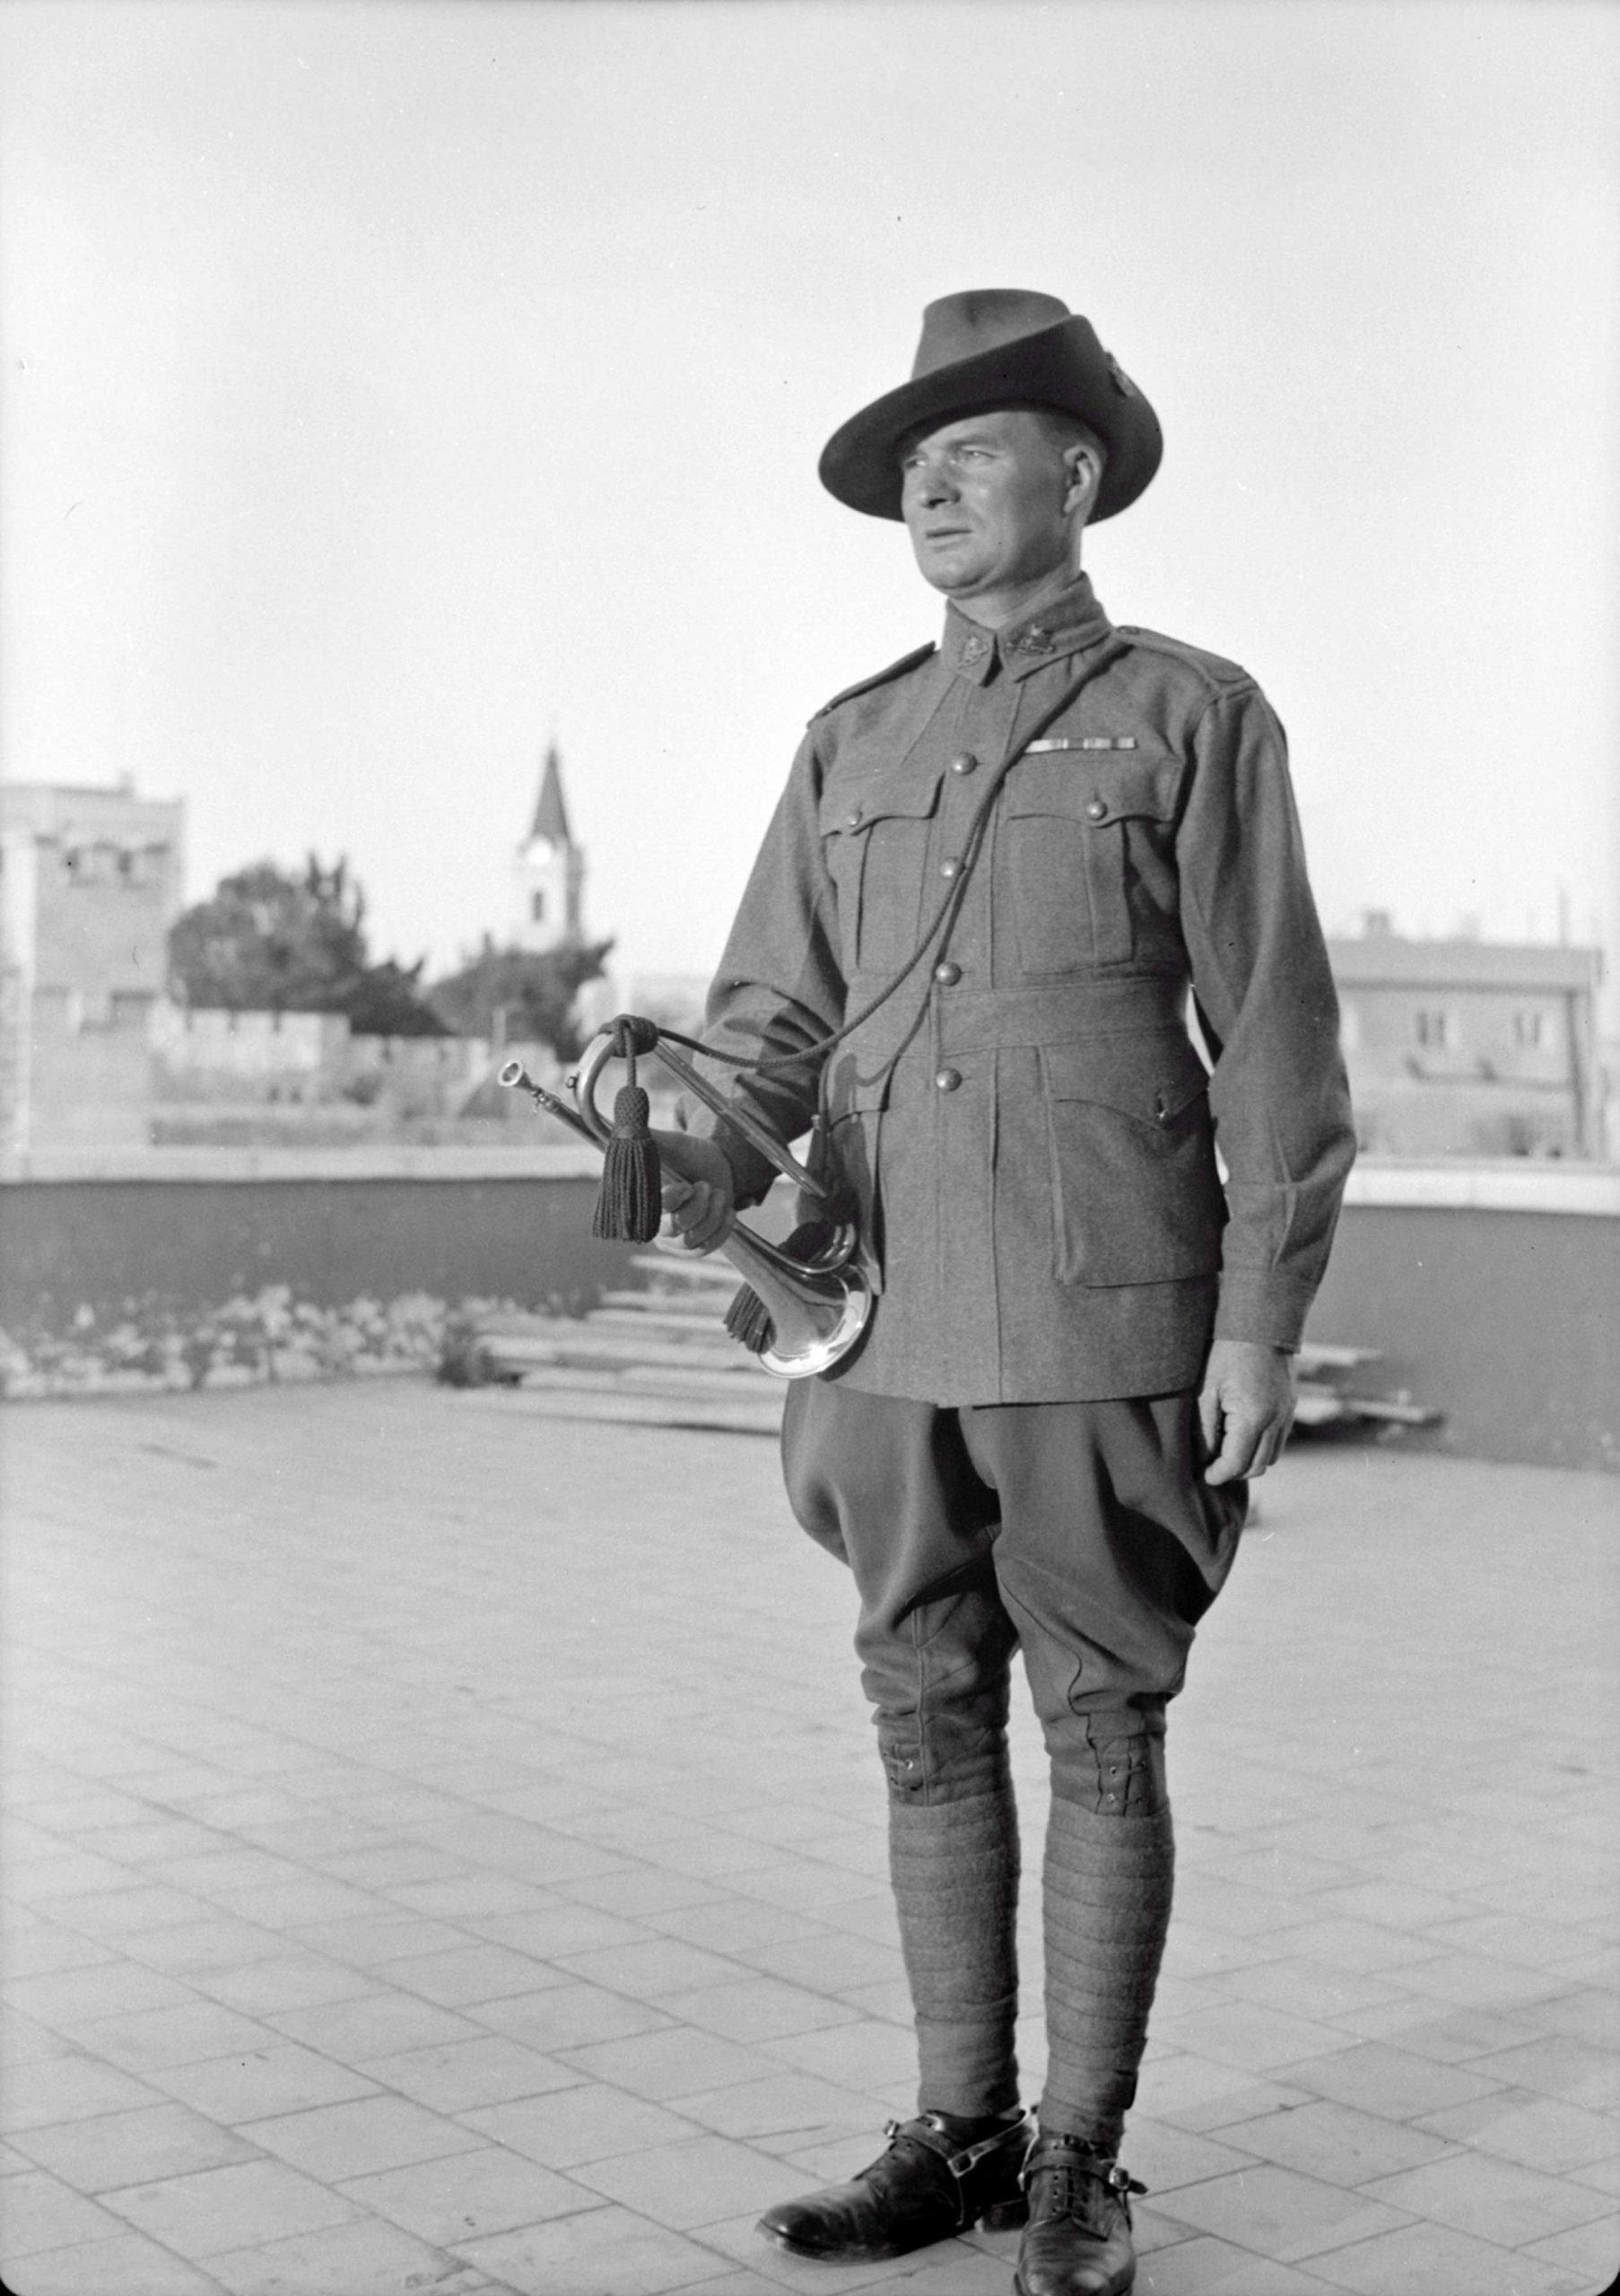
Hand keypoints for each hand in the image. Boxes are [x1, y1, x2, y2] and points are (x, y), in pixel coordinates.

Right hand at [650, 1129, 734, 1254]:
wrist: (713, 1169)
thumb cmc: (689, 1155)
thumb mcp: (674, 1144)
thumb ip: (653, 1139)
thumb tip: (630, 1130)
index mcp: (642, 1200)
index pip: (651, 1210)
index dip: (672, 1200)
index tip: (686, 1186)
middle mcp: (652, 1224)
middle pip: (673, 1230)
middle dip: (697, 1208)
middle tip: (706, 1186)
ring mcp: (672, 1240)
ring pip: (691, 1240)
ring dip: (712, 1216)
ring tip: (719, 1193)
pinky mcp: (691, 1248)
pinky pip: (706, 1248)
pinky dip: (721, 1230)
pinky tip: (728, 1211)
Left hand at [1198, 1338, 1295, 1484]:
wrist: (1260, 1323)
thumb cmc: (1226, 1353)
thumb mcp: (1206, 1391)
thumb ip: (1204, 1429)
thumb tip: (1201, 1459)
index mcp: (1254, 1417)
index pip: (1236, 1464)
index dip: (1217, 1475)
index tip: (1202, 1475)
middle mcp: (1277, 1421)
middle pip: (1257, 1467)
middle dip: (1232, 1473)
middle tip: (1209, 1466)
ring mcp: (1287, 1415)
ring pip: (1271, 1458)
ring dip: (1248, 1462)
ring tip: (1223, 1453)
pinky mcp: (1290, 1408)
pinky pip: (1278, 1442)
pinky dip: (1260, 1448)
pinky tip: (1240, 1437)